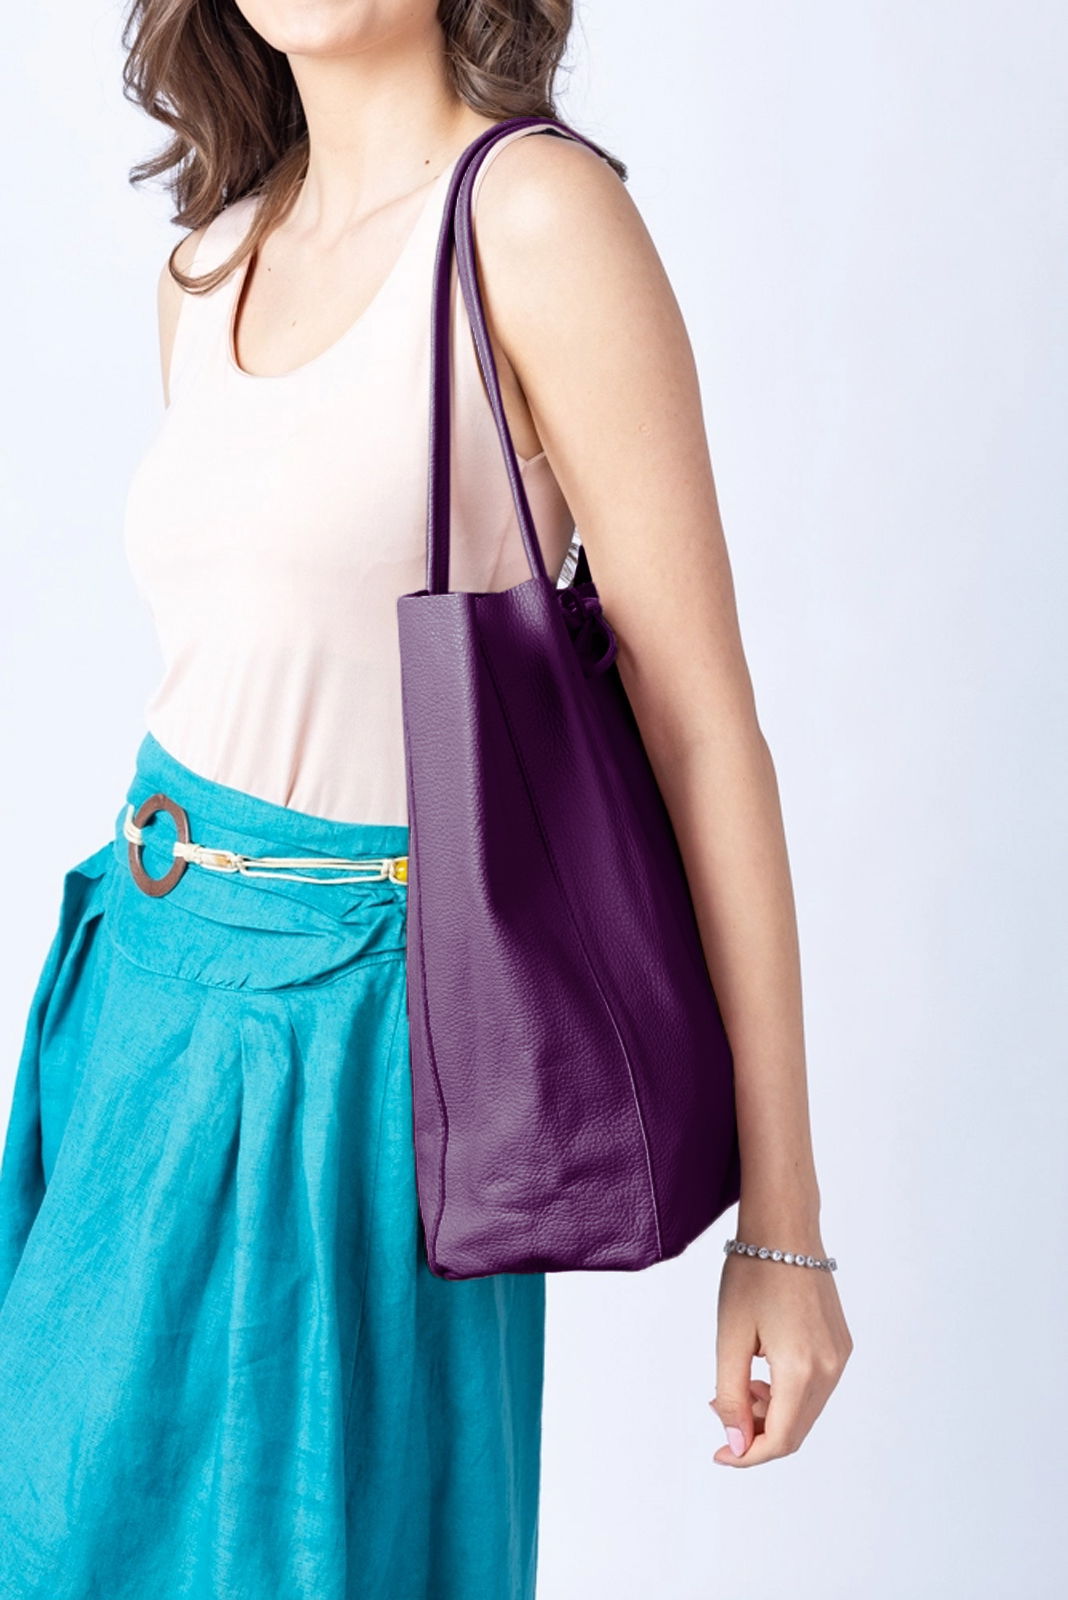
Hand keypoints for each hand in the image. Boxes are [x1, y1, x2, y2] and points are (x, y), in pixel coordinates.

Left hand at [708, 1223, 852, 1466]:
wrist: (784, 1229)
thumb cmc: (752, 1276)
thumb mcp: (730, 1338)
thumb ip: (732, 1396)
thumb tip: (737, 1443)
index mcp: (802, 1370)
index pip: (781, 1440)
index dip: (748, 1454)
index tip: (721, 1452)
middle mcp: (830, 1369)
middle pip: (796, 1430)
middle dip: (756, 1431)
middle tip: (721, 1406)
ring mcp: (840, 1356)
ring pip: (806, 1410)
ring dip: (772, 1411)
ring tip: (739, 1381)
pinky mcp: (841, 1344)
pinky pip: (816, 1386)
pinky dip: (788, 1391)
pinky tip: (762, 1368)